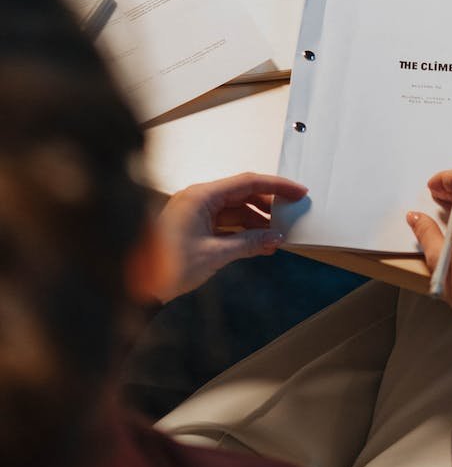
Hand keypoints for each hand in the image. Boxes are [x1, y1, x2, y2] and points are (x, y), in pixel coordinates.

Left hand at [153, 173, 305, 301]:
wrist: (139, 284)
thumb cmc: (165, 265)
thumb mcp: (215, 254)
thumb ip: (249, 243)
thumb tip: (274, 237)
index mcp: (201, 196)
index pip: (247, 182)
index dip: (276, 186)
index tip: (297, 191)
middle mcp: (198, 199)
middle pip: (242, 194)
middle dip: (268, 205)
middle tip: (291, 214)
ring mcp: (195, 212)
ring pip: (236, 209)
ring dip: (257, 221)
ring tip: (277, 235)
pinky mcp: (194, 226)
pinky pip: (226, 223)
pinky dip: (243, 231)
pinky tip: (259, 243)